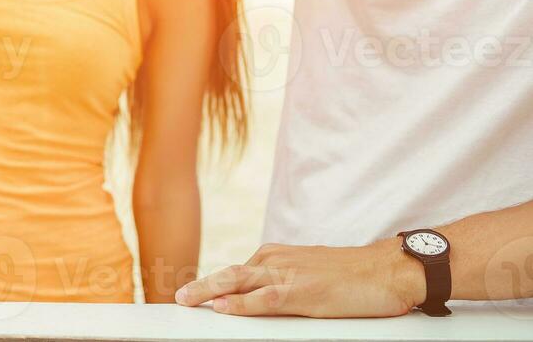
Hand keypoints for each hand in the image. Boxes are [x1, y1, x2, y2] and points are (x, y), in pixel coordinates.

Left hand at [175, 239, 424, 316]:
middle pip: (228, 274)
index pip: (235, 272)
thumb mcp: (308, 275)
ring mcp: (287, 274)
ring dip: (208, 292)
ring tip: (185, 301)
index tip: (191, 295)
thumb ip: (281, 283)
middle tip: (177, 298)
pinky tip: (223, 309)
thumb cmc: (352, 276)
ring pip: (237, 282)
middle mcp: (275, 260)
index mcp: (275, 256)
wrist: (388, 269)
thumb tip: (256, 300)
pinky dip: (241, 304)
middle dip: (200, 286)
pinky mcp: (302, 292)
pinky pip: (264, 299)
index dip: (212, 286)